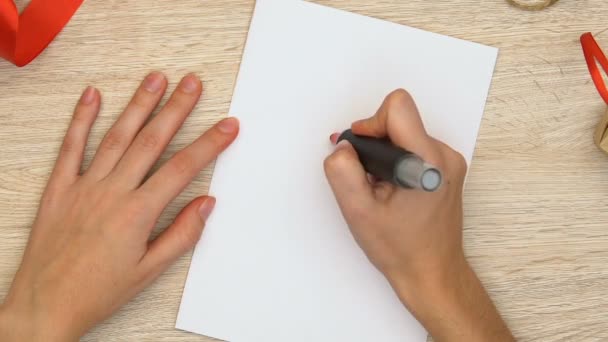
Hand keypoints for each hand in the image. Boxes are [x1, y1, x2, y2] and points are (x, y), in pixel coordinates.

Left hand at [0, 72, 238, 341]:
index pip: (183, 168)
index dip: (210, 143)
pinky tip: (92, 96)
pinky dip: (81, 119)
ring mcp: (84, 186)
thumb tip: (206, 203)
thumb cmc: (98, 292)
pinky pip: (71, 147)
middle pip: (152, 141)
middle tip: (193, 83)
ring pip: (117, 136)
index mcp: (138, 213)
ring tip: (156, 79)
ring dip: (139, 105)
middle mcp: (112, 192)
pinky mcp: (59, 188)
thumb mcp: (149, 271)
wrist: (46, 305)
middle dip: (176, 108)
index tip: (228, 126)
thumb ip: (182, 234)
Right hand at [324, 89, 512, 340]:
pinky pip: (415, 147)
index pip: (397, 107)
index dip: (370, 124)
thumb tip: (344, 146)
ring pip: (405, 134)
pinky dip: (397, 162)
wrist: (431, 271)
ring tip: (381, 189)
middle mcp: (444, 156)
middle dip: (375, 144)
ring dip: (385, 154)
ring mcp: (449, 162)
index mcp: (426, 161)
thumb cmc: (402, 248)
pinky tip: (393, 190)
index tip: (362, 152)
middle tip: (368, 178)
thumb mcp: (358, 212)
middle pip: (399, 120)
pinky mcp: (447, 169)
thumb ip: (343, 171)